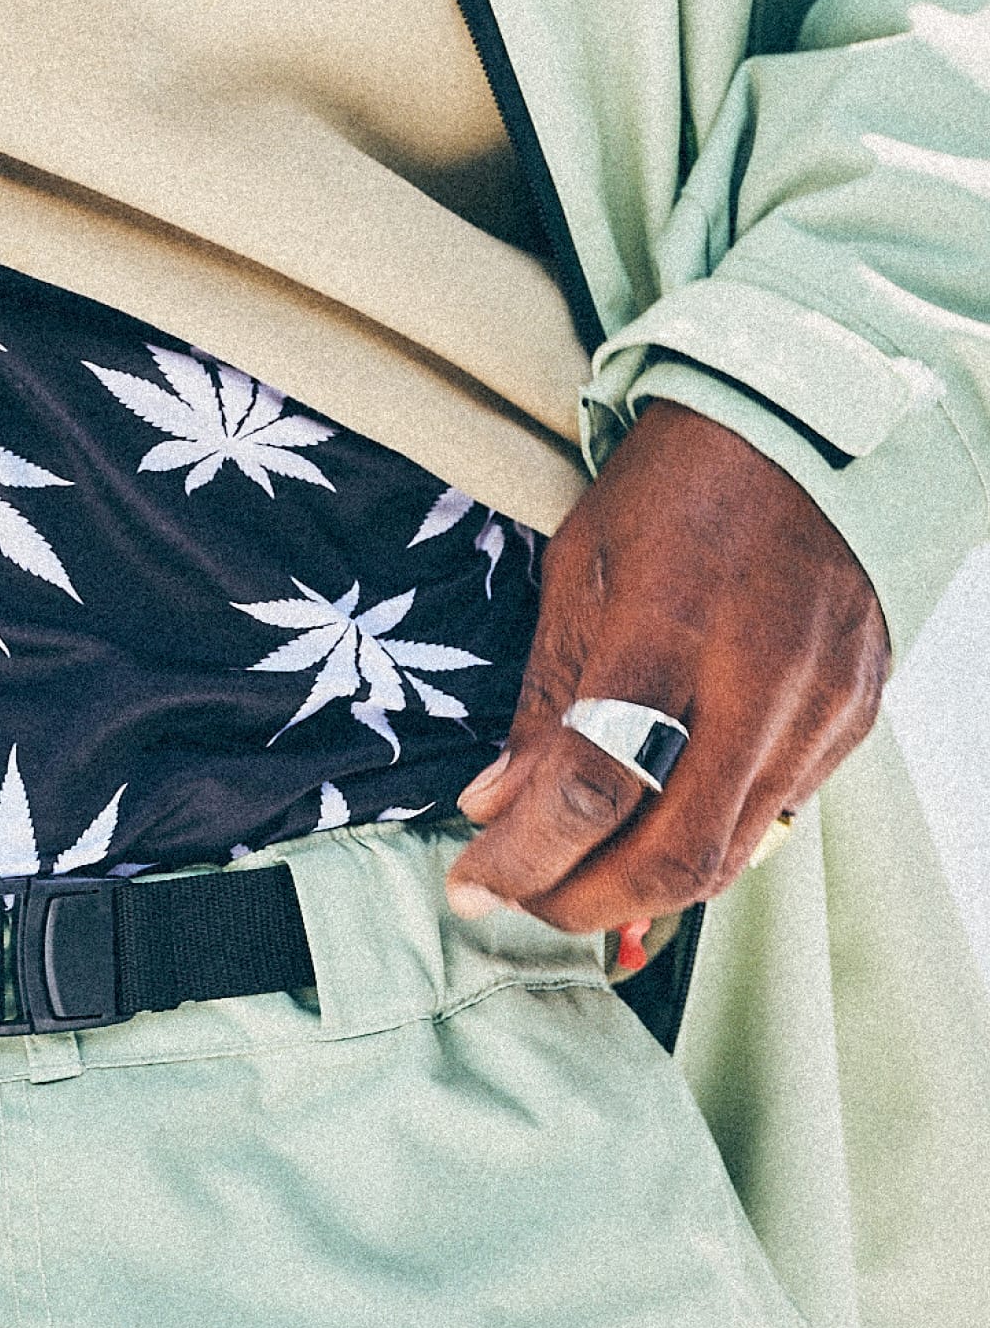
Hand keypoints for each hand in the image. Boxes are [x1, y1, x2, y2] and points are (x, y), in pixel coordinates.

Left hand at [444, 399, 888, 933]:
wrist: (809, 425)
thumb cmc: (677, 488)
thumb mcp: (579, 571)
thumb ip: (544, 702)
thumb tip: (494, 806)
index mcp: (669, 630)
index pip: (592, 789)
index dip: (524, 861)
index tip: (472, 886)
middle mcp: (758, 682)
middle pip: (671, 854)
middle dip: (583, 902)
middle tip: (525, 899)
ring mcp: (819, 706)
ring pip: (729, 855)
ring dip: (643, 889)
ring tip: (581, 876)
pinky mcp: (855, 717)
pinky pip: (773, 817)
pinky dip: (707, 842)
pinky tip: (659, 826)